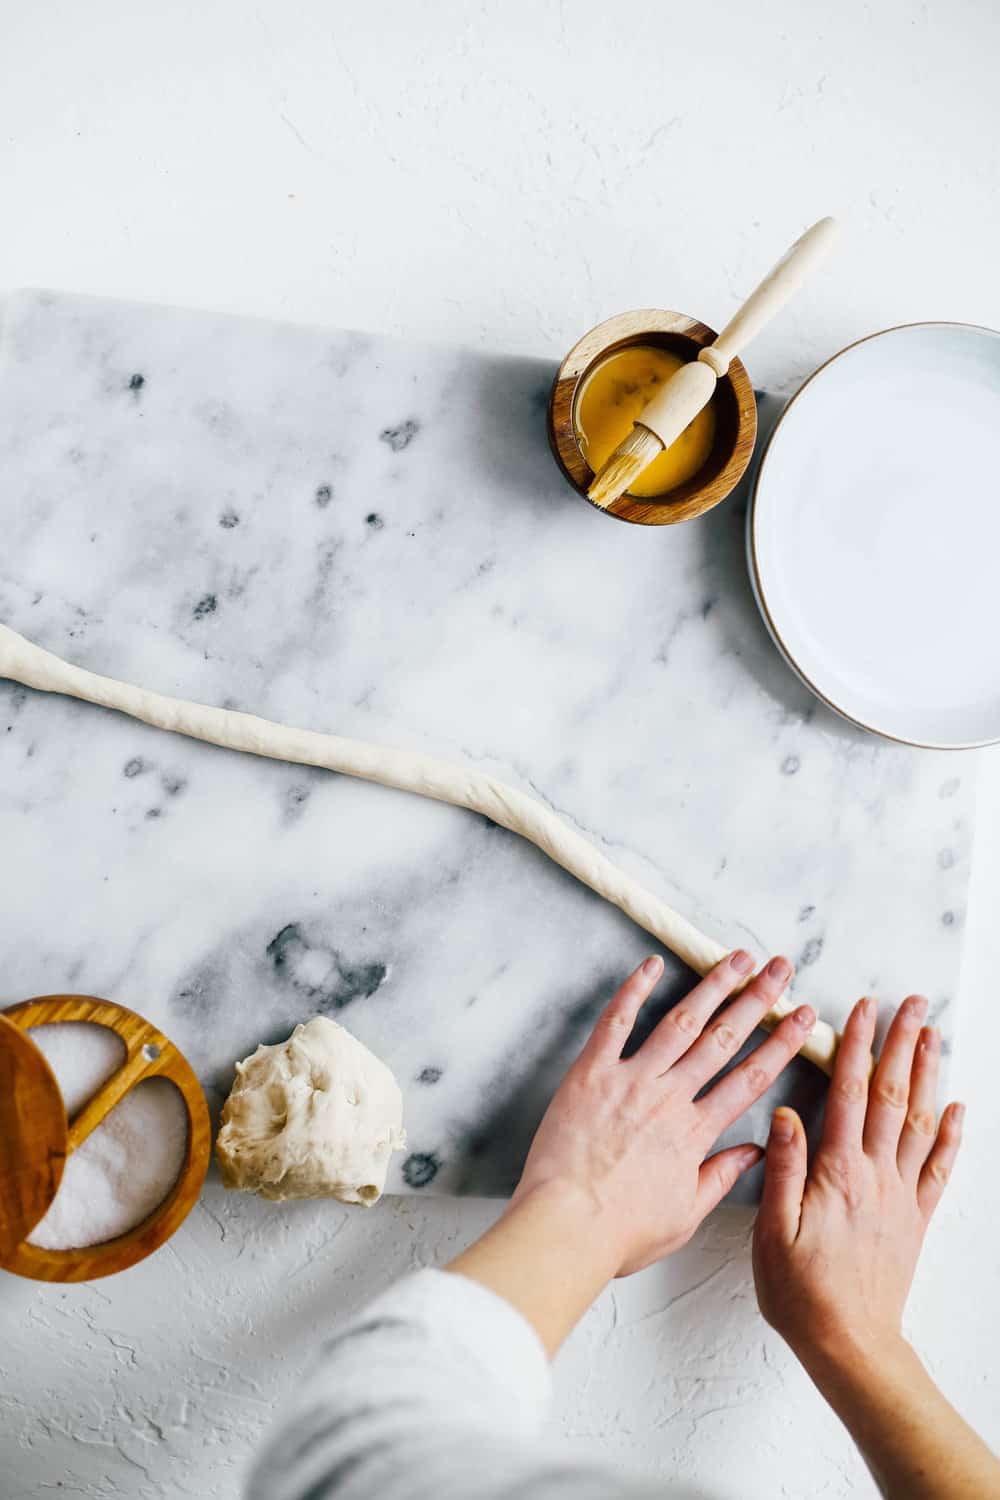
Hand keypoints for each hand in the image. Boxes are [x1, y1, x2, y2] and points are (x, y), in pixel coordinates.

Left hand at [511, 950, 814, 1275]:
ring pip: (680, 1022)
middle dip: (757, 1000)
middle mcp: (669, 1098)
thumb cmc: (621, 1231)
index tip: (803, 1017)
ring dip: (712, 986)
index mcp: (695, 1132)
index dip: (781, 1044)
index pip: (750, 1078)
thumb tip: (755, 1152)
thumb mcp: (685, 1215)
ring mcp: (631, 1080)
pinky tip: (652, 964)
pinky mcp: (591, 1073)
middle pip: (723, 1039)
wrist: (567, 1226)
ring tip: (738, 958)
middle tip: (780, 968)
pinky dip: (634, 990)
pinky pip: (615, 1022)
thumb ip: (721, 1177)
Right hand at [752, 995, 963, 1367]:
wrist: (849, 1344)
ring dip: (928, 1075)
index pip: (850, 1094)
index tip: (863, 1009)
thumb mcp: (772, 1230)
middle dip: (902, 1044)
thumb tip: (785, 1114)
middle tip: (913, 1004)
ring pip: (920, 1123)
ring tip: (933, 1036)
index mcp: (837, 1173)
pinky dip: (951, 1136)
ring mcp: (901, 1197)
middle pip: (893, 1096)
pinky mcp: (914, 1219)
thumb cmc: (800, 1292)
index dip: (857, 1046)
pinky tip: (956, 1107)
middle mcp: (876, 1176)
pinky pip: (939, 1170)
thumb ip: (783, 1168)